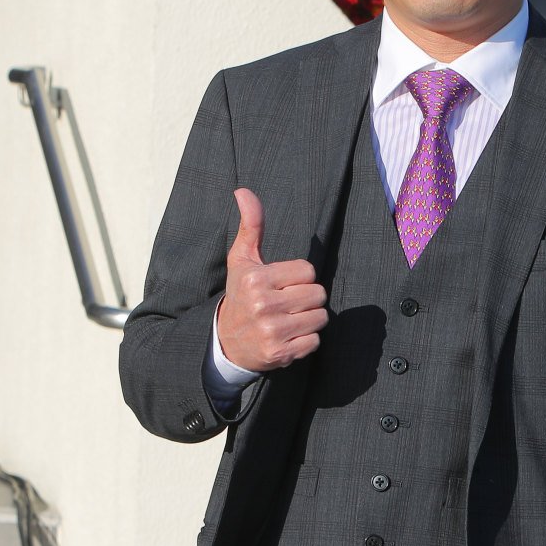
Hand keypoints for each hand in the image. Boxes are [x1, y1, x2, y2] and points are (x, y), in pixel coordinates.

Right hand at [216, 188, 327, 372]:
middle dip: (307, 298)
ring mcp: (272, 332)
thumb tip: (243, 191)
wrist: (226, 342)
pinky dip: (306, 340)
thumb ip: (251, 225)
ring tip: (288, 320)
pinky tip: (287, 337)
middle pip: (318, 294)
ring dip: (309, 319)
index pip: (308, 271)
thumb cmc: (240, 294)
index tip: (280, 285)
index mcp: (256, 279)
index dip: (298, 278)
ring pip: (320, 317)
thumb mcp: (242, 260)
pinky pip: (315, 340)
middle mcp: (263, 305)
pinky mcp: (281, 354)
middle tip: (286, 303)